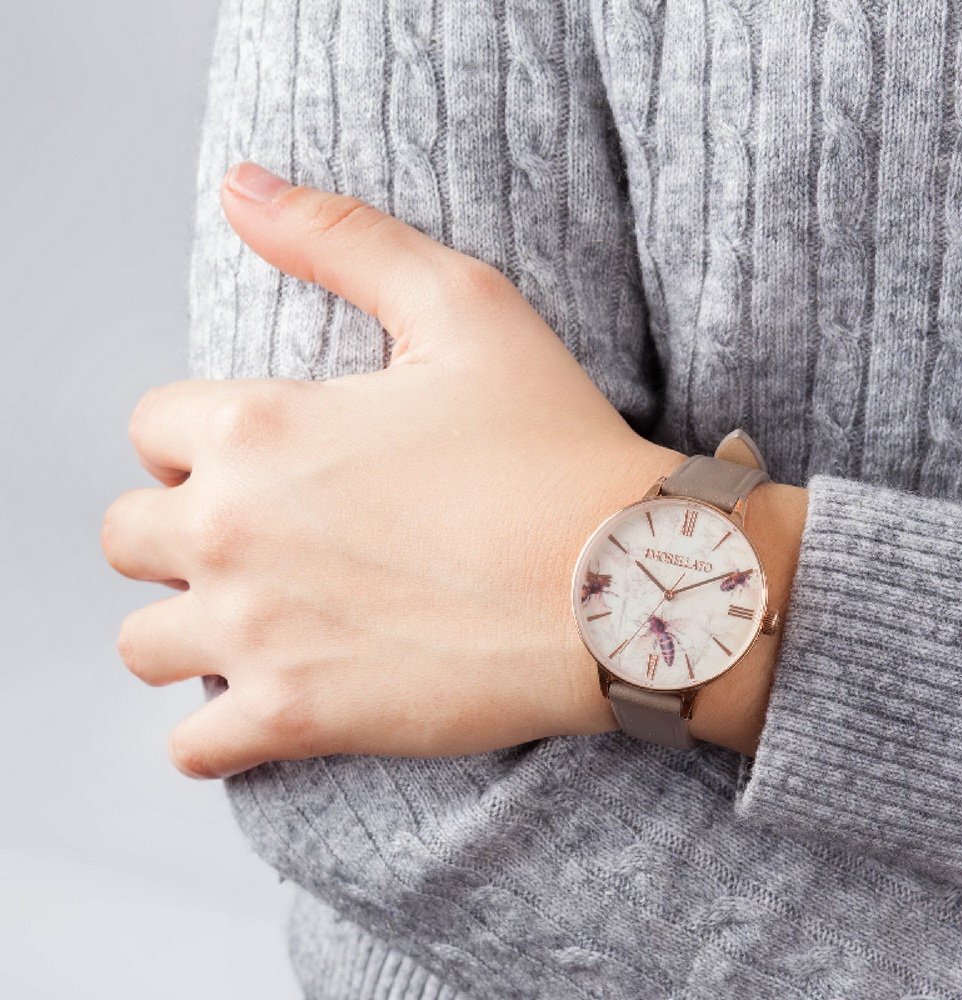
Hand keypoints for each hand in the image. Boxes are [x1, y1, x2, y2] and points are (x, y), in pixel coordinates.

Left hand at [102, 162, 684, 778]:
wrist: (625, 584)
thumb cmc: (555, 448)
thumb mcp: (464, 306)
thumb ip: (344, 238)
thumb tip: (246, 185)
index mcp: (257, 430)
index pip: (151, 429)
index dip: (200, 443)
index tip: (262, 463)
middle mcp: (231, 532)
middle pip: (128, 537)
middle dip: (180, 534)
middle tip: (263, 542)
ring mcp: (255, 635)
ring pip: (145, 644)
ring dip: (187, 630)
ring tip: (259, 622)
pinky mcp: (297, 720)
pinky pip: (194, 748)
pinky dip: (216, 733)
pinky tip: (269, 702)